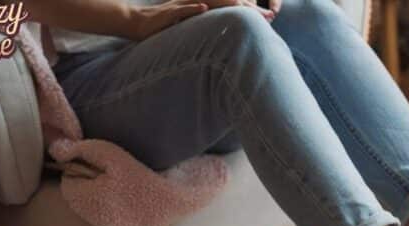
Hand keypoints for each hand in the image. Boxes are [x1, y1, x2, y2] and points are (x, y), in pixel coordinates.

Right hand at [129, 0, 275, 39]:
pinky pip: (182, 8)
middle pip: (226, 3)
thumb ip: (211, 30)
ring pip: (209, 3)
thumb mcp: (194, 30)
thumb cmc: (167, 28)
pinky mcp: (169, 11)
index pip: (231, 6)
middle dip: (249, 8)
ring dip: (227, 6)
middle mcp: (196, 3)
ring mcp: (183, 5)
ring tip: (247, 9)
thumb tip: (231, 39)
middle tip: (270, 15)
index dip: (251, 10)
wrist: (138, 24)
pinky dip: (192, 8)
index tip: (271, 17)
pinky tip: (204, 8)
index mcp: (204, 7)